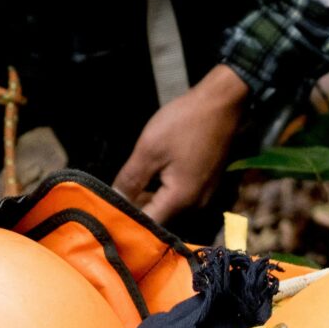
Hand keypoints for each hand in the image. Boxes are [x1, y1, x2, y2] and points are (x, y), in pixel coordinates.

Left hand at [113, 64, 248, 221]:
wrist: (222, 102)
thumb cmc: (185, 123)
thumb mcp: (149, 149)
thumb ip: (131, 180)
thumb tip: (114, 201)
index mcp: (181, 200)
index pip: (148, 225)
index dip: (125, 221)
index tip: (106, 214)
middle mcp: (196, 205)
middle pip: (159, 218)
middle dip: (136, 211)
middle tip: (110, 203)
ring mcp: (204, 194)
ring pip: (169, 207)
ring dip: (148, 200)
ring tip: (125, 190)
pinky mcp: (206, 183)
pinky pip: (179, 196)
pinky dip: (162, 191)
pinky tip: (147, 179)